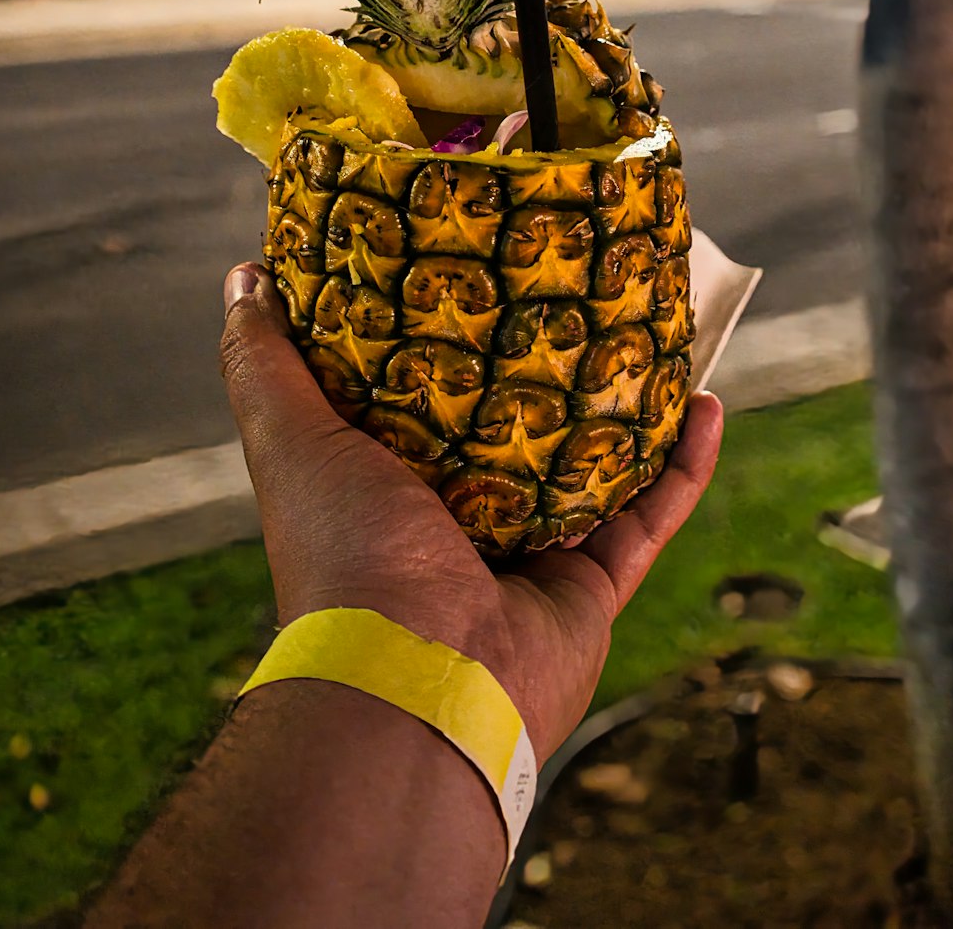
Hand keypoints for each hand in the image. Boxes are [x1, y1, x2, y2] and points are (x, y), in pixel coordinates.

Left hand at [220, 262, 722, 763]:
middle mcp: (460, 521)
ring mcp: (529, 555)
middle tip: (585, 298)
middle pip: (521, 429)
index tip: (480, 271)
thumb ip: (266, 363)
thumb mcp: (292, 439)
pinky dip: (683, 467)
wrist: (419, 680)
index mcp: (390, 486)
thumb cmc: (344, 556)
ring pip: (596, 469)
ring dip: (632, 410)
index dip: (451, 340)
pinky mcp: (590, 589)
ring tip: (659, 340)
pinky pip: (649, 517)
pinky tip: (708, 406)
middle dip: (553, 371)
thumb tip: (245, 275)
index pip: (425, 399)